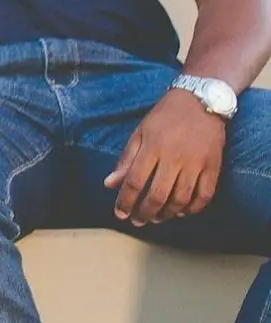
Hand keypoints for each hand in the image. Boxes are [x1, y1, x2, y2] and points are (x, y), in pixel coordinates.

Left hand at [104, 88, 224, 224]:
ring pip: (181, 198)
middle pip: (157, 194)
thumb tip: (109, 184)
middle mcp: (174, 158)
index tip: (120, 213)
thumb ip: (126, 159)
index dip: (125, 201)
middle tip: (138, 221)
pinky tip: (182, 212)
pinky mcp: (214, 166)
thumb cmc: (165, 117)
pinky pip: (205, 194)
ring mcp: (196, 163)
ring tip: (157, 219)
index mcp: (152, 148)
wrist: (201, 101)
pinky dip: (193, 208)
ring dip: (167, 214)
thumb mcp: (140, 133)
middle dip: (144, 212)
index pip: (134, 182)